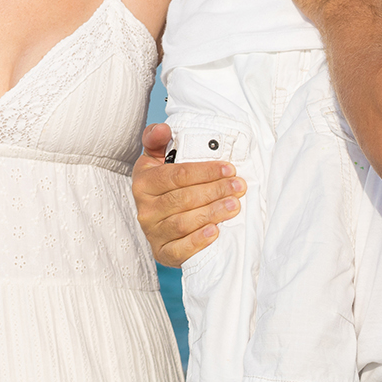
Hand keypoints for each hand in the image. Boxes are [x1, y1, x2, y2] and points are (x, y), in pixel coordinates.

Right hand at [131, 123, 244, 267]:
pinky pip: (180, 250)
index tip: (228, 169)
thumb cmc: (163, 186)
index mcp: (143, 182)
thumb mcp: (156, 160)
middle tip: (238, 186)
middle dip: (214, 191)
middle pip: (182, 199)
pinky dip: (198, 241)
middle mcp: (145, 208)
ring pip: (183, 223)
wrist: (157, 221)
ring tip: (234, 205)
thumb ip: (157, 140)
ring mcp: (152, 232)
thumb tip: (164, 129)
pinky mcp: (162, 252)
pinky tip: (215, 232)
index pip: (177, 175)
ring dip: (211, 213)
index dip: (205, 171)